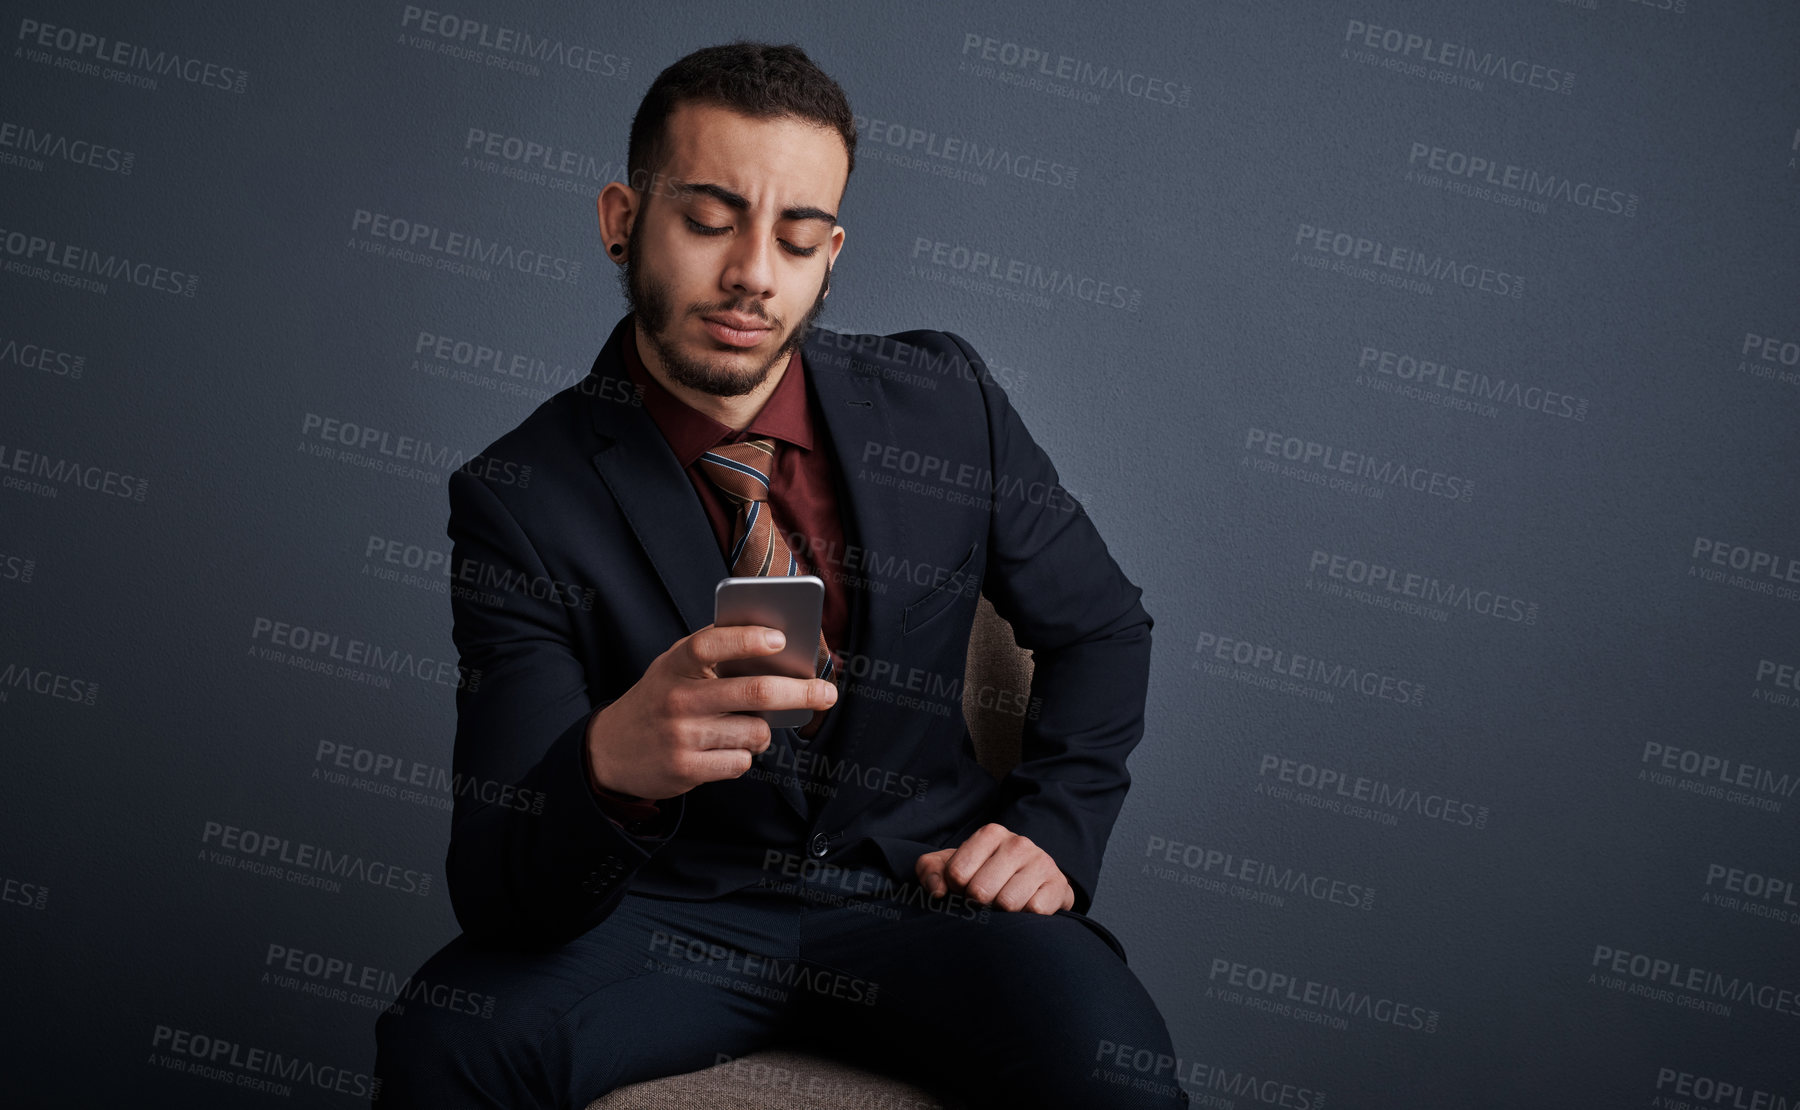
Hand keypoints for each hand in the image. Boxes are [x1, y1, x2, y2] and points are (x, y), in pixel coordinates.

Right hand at [585, 624, 837, 800]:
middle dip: (800, 692)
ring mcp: (681, 736)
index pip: (711, 645)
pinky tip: (725, 748)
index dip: (747, 640)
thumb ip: (714, 656)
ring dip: (764, 731)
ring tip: (746, 726)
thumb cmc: (659, 699)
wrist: (610, 750)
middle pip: (753, 693)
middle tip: (826, 693)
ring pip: (756, 732)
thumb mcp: (674, 668)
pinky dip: (744, 755)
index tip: (781, 640)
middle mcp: (677, 698)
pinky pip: (741, 761)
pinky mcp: (686, 769)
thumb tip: (779, 650)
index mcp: (675, 665)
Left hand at [914, 823, 1073, 914]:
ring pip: (1007, 904)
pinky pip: (1034, 911)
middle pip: (980, 891)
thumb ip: (930, 871)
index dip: (956, 889)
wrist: (1035, 882)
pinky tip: (1025, 908)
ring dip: (1002, 912)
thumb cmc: (985, 874)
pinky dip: (1026, 918)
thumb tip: (938, 891)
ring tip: (1004, 904)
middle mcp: (1018, 843)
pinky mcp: (1059, 886)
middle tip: (985, 900)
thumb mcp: (953, 866)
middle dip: (978, 903)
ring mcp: (1041, 862)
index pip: (956, 873)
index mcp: (990, 834)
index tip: (964, 888)